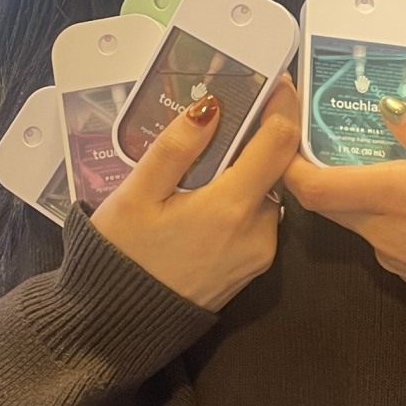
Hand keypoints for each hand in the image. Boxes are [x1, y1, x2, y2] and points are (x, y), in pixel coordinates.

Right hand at [91, 78, 299, 310]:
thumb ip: (176, 148)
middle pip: (277, 165)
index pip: (279, 141)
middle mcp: (260, 229)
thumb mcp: (137, 194)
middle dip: (258, 137)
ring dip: (249, 170)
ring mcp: (263, 250)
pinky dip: (245, 198)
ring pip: (269, 191)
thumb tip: (210, 106)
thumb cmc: (123, 255)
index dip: (283, 105)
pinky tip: (211, 194)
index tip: (275, 81)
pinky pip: (262, 217)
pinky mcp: (257, 265)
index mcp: (232, 206)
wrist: (122, 324)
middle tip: (230, 114)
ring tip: (211, 156)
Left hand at [284, 97, 405, 302]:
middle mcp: (382, 231)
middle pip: (328, 202)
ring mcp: (392, 257)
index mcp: (397, 195)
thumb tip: (387, 108)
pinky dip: (381, 213)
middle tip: (336, 133)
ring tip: (386, 157)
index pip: (315, 187)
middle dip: (320, 169)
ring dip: (356, 190)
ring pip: (354, 218)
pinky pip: (379, 237)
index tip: (290, 134)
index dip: (290, 163)